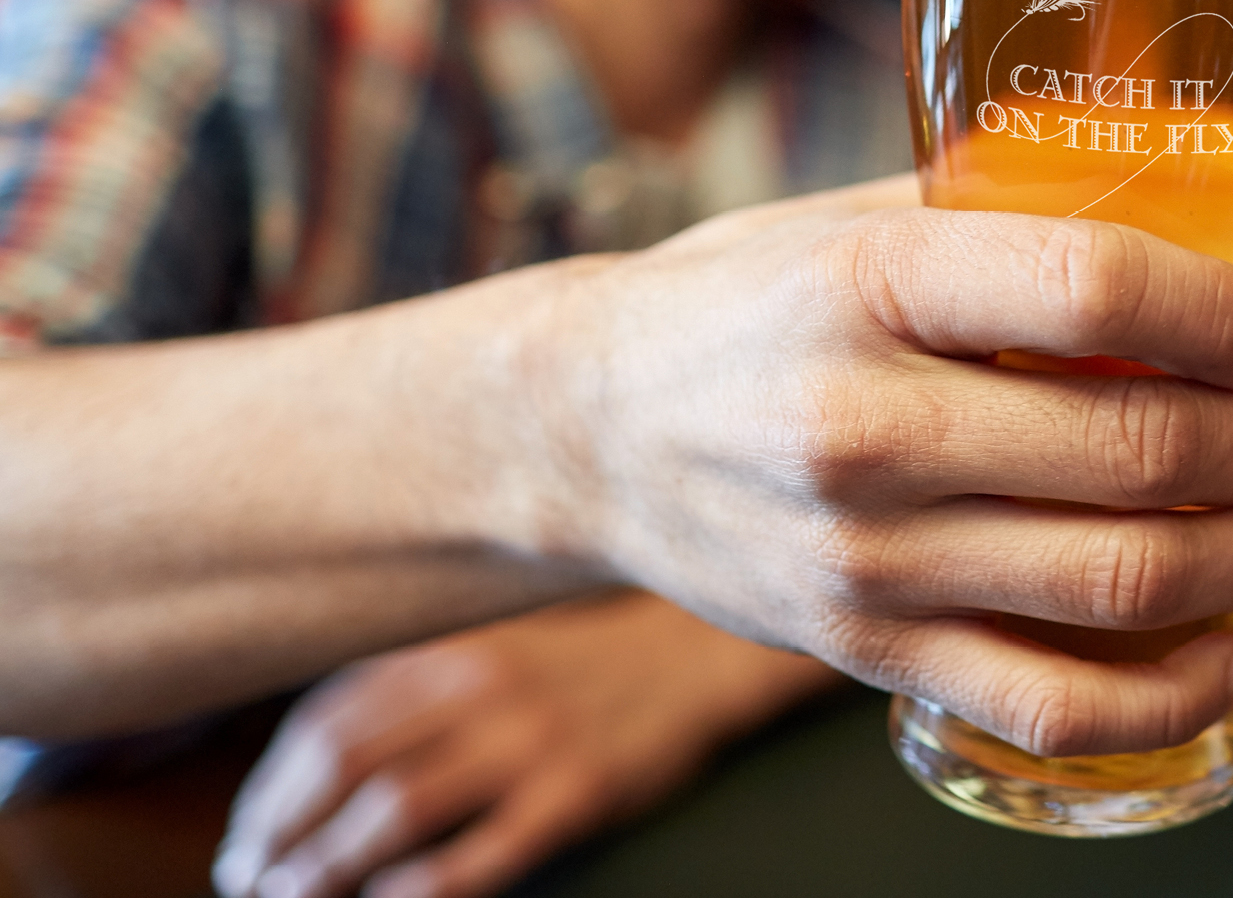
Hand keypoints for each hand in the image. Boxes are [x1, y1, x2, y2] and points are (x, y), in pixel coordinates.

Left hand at [212, 594, 829, 897]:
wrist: (697, 658)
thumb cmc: (581, 664)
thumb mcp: (490, 648)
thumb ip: (410, 685)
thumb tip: (307, 761)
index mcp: (450, 648)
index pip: (325, 720)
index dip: (268, 787)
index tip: (246, 836)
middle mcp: (480, 684)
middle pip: (343, 764)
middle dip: (280, 833)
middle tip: (250, 880)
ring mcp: (531, 738)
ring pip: (397, 808)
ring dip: (329, 866)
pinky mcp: (579, 790)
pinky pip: (485, 850)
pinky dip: (423, 887)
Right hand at [521, 184, 1232, 761]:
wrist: (582, 433)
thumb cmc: (741, 306)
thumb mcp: (850, 219)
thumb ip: (1003, 214)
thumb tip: (1201, 213)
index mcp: (869, 286)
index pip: (1096, 287)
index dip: (1224, 311)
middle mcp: (866, 429)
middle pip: (1137, 446)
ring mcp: (868, 560)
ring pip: (1123, 579)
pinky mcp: (868, 656)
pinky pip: (1055, 704)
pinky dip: (1174, 695)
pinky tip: (1231, 654)